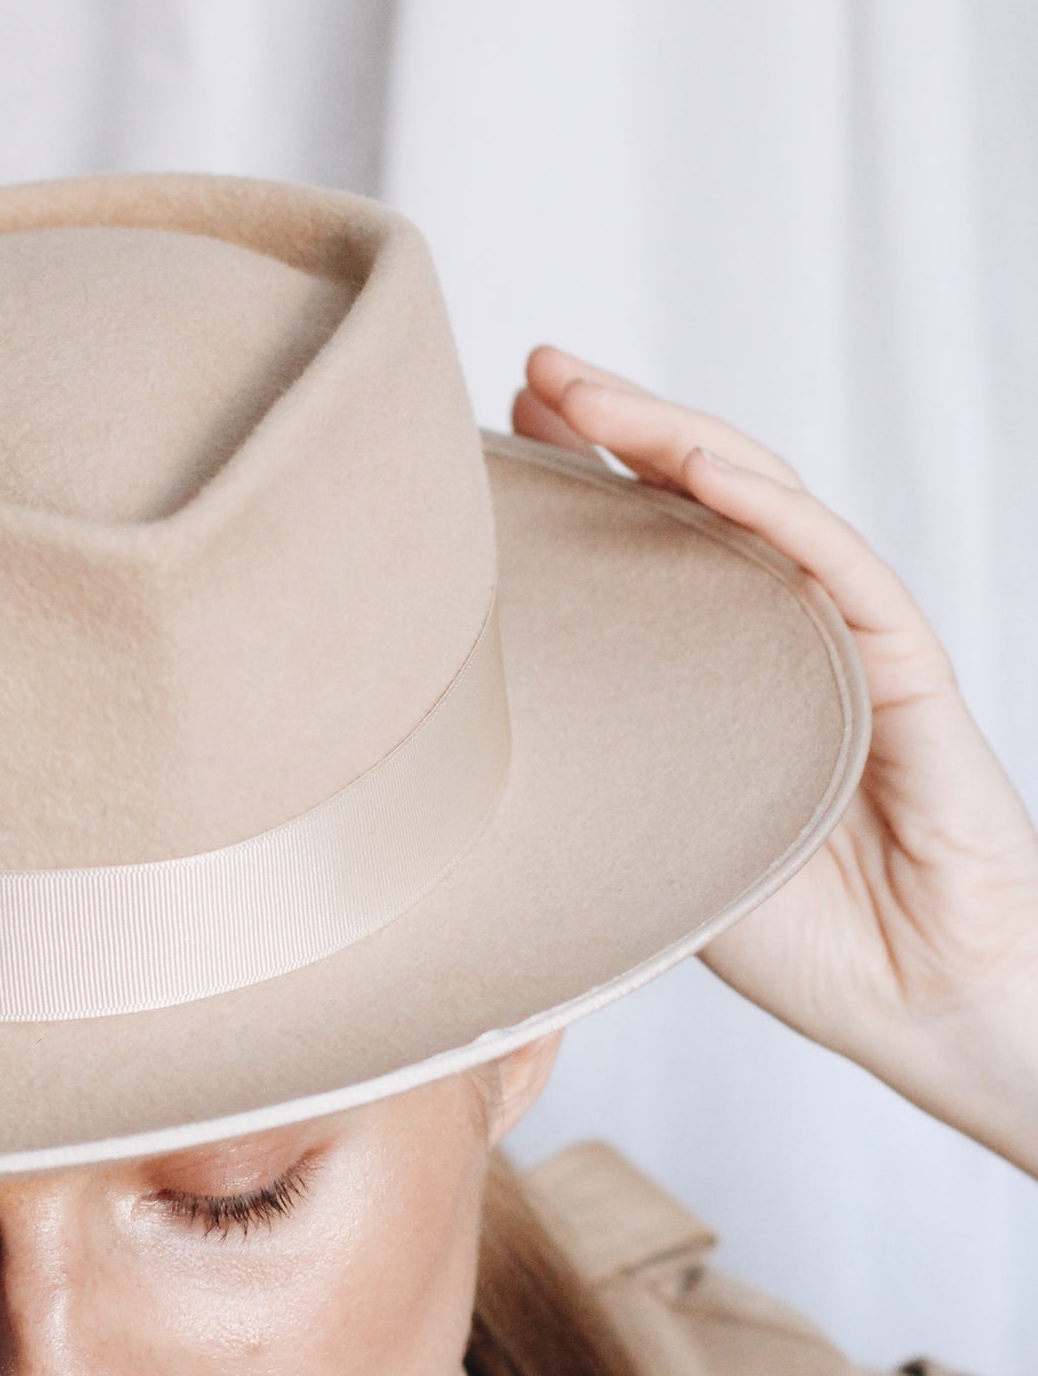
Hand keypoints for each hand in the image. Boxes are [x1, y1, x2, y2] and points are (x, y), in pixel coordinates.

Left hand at [516, 352, 1037, 1176]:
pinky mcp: (907, 669)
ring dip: (670, 436)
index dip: (585, 481)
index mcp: (724, 675)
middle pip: (697, 500)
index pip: (651, 547)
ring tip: (581, 388)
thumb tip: (450, 765)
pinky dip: (773, 510)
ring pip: (761, 506)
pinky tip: (700, 464)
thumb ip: (596, 784)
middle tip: (528, 372)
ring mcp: (849, 642)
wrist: (925, 1002)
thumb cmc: (806, 944)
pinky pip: (841, 568)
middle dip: (613, 426)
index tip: (503, 433)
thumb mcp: (655, 849)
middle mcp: (785, 638)